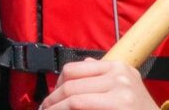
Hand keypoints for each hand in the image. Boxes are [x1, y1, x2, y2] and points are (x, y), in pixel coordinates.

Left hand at [40, 58, 154, 109]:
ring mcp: (121, 90)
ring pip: (73, 96)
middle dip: (52, 99)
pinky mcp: (119, 104)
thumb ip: (102, 75)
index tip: (51, 99)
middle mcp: (119, 74)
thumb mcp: (124, 88)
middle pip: (71, 82)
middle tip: (44, 109)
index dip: (57, 85)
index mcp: (118, 67)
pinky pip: (80, 105)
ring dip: (54, 108)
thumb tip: (83, 64)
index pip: (74, 69)